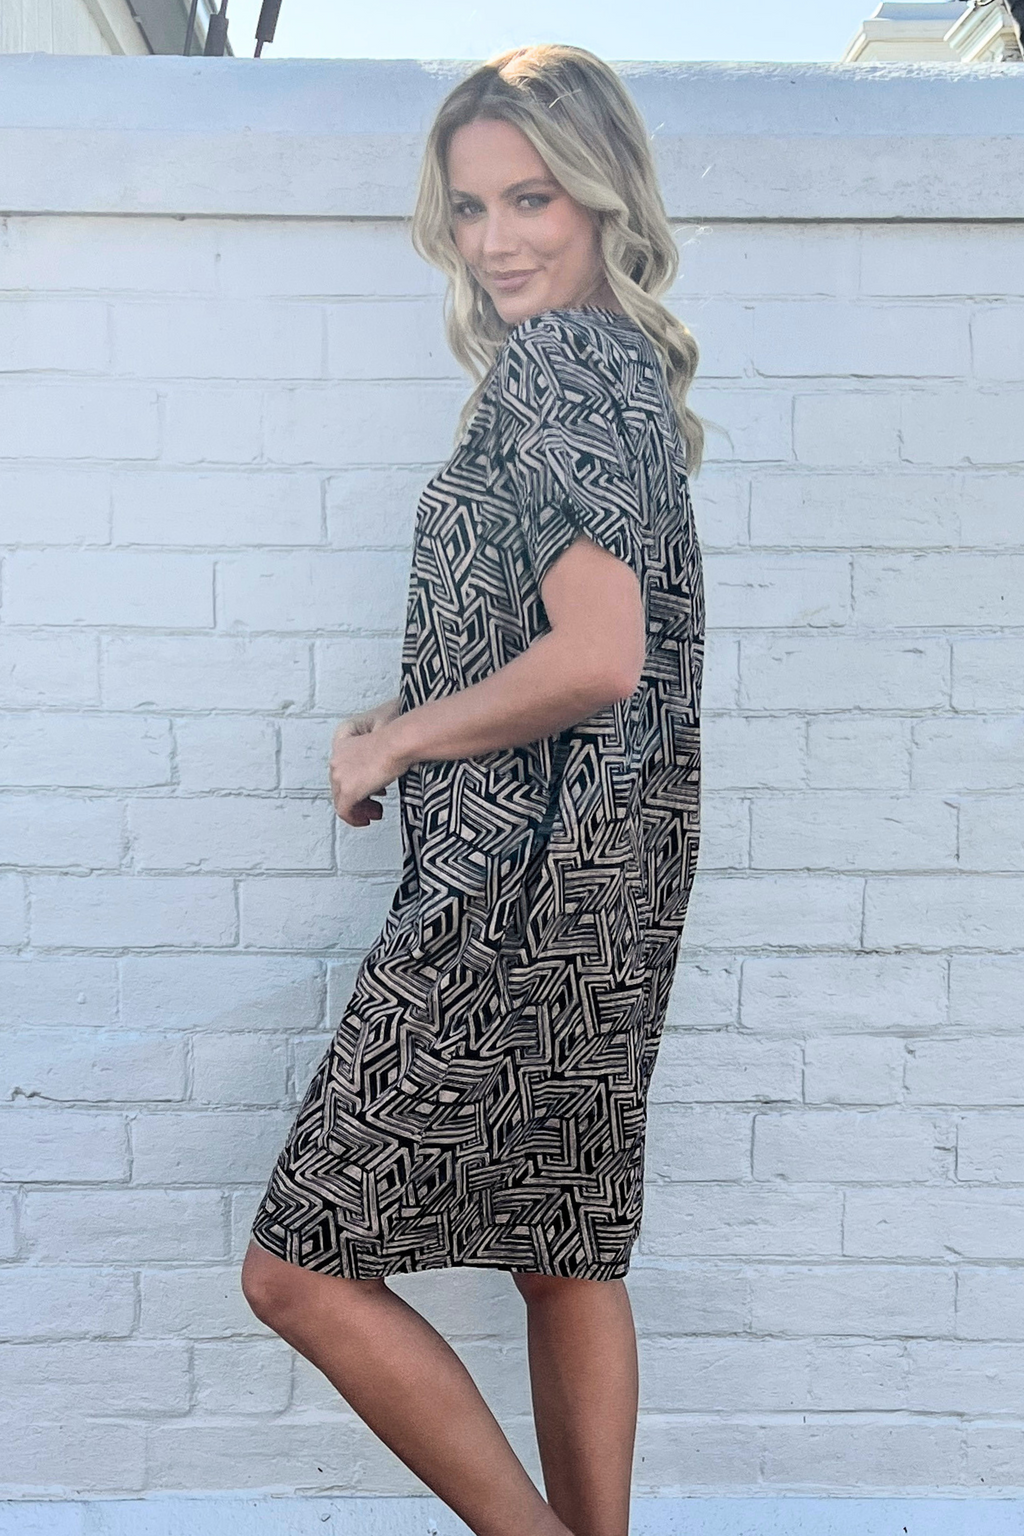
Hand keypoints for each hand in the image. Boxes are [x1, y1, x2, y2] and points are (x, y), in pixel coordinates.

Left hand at [329, 695, 401, 826]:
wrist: (400, 741)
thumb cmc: (398, 731)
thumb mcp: (385, 725)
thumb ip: (381, 735)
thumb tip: (391, 741)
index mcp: (342, 738)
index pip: (342, 762)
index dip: (355, 774)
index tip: (370, 782)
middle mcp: (336, 757)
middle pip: (341, 782)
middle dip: (360, 794)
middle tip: (375, 802)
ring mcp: (340, 775)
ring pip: (342, 798)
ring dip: (359, 807)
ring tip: (374, 813)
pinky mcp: (348, 791)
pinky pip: (344, 811)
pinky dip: (354, 818)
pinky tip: (366, 820)